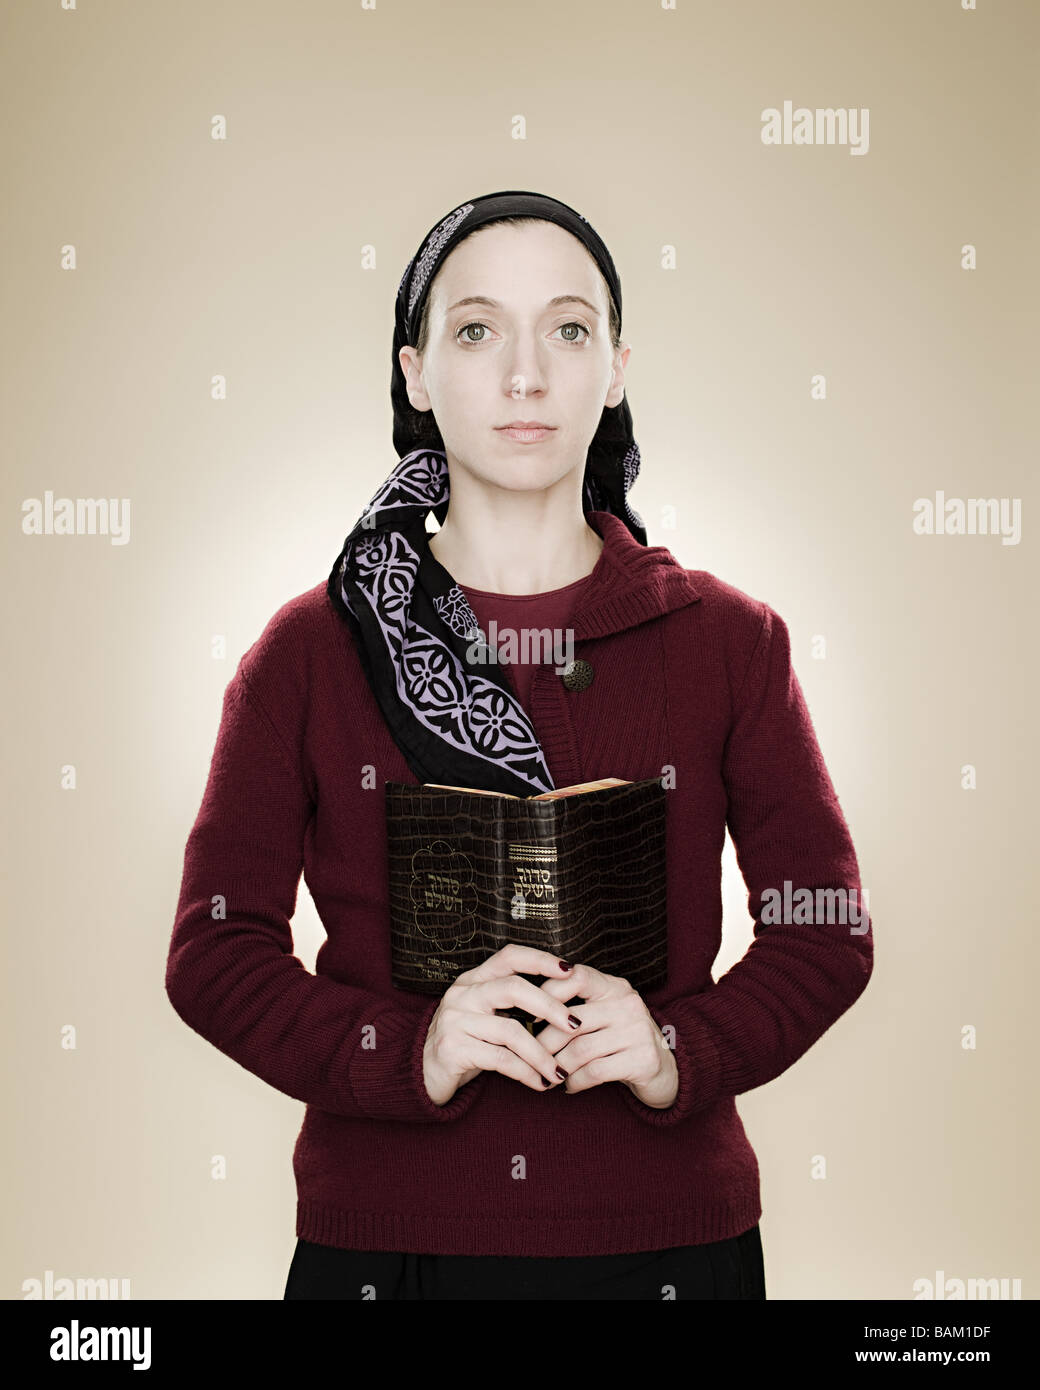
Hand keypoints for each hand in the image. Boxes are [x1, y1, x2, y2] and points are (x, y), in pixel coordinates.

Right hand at [421, 944, 581, 1105]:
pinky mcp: (452, 1048)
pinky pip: (500, 1059)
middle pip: (513, 988)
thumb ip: (511, 1004)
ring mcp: (454, 1019)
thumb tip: (564, 1002)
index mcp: (472, 979)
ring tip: (559, 1071)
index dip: (541, 960)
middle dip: (550, 1006)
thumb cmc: (465, 1042)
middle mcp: (462, 993)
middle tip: (575, 1025)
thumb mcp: (483, 1015)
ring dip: (541, 1053)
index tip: (571, 971)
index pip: (510, 956)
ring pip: (510, 1030)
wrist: (421, 1073)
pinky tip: (540, 1083)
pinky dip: (525, 1072)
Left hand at [533, 962, 678, 1107]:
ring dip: (557, 1066)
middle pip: (571, 1020)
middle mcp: (628, 1004)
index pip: (576, 977)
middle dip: (544, 1043)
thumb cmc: (622, 1040)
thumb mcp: (604, 1013)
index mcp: (615, 986)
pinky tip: (570, 1086)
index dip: (548, 993)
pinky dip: (575, 1082)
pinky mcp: (643, 1060)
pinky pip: (595, 1072)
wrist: (666, 1069)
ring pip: (580, 1049)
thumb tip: (525, 1011)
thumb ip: (576, 1005)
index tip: (528, 1016)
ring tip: (549, 1075)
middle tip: (530, 1057)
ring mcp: (638, 1031)